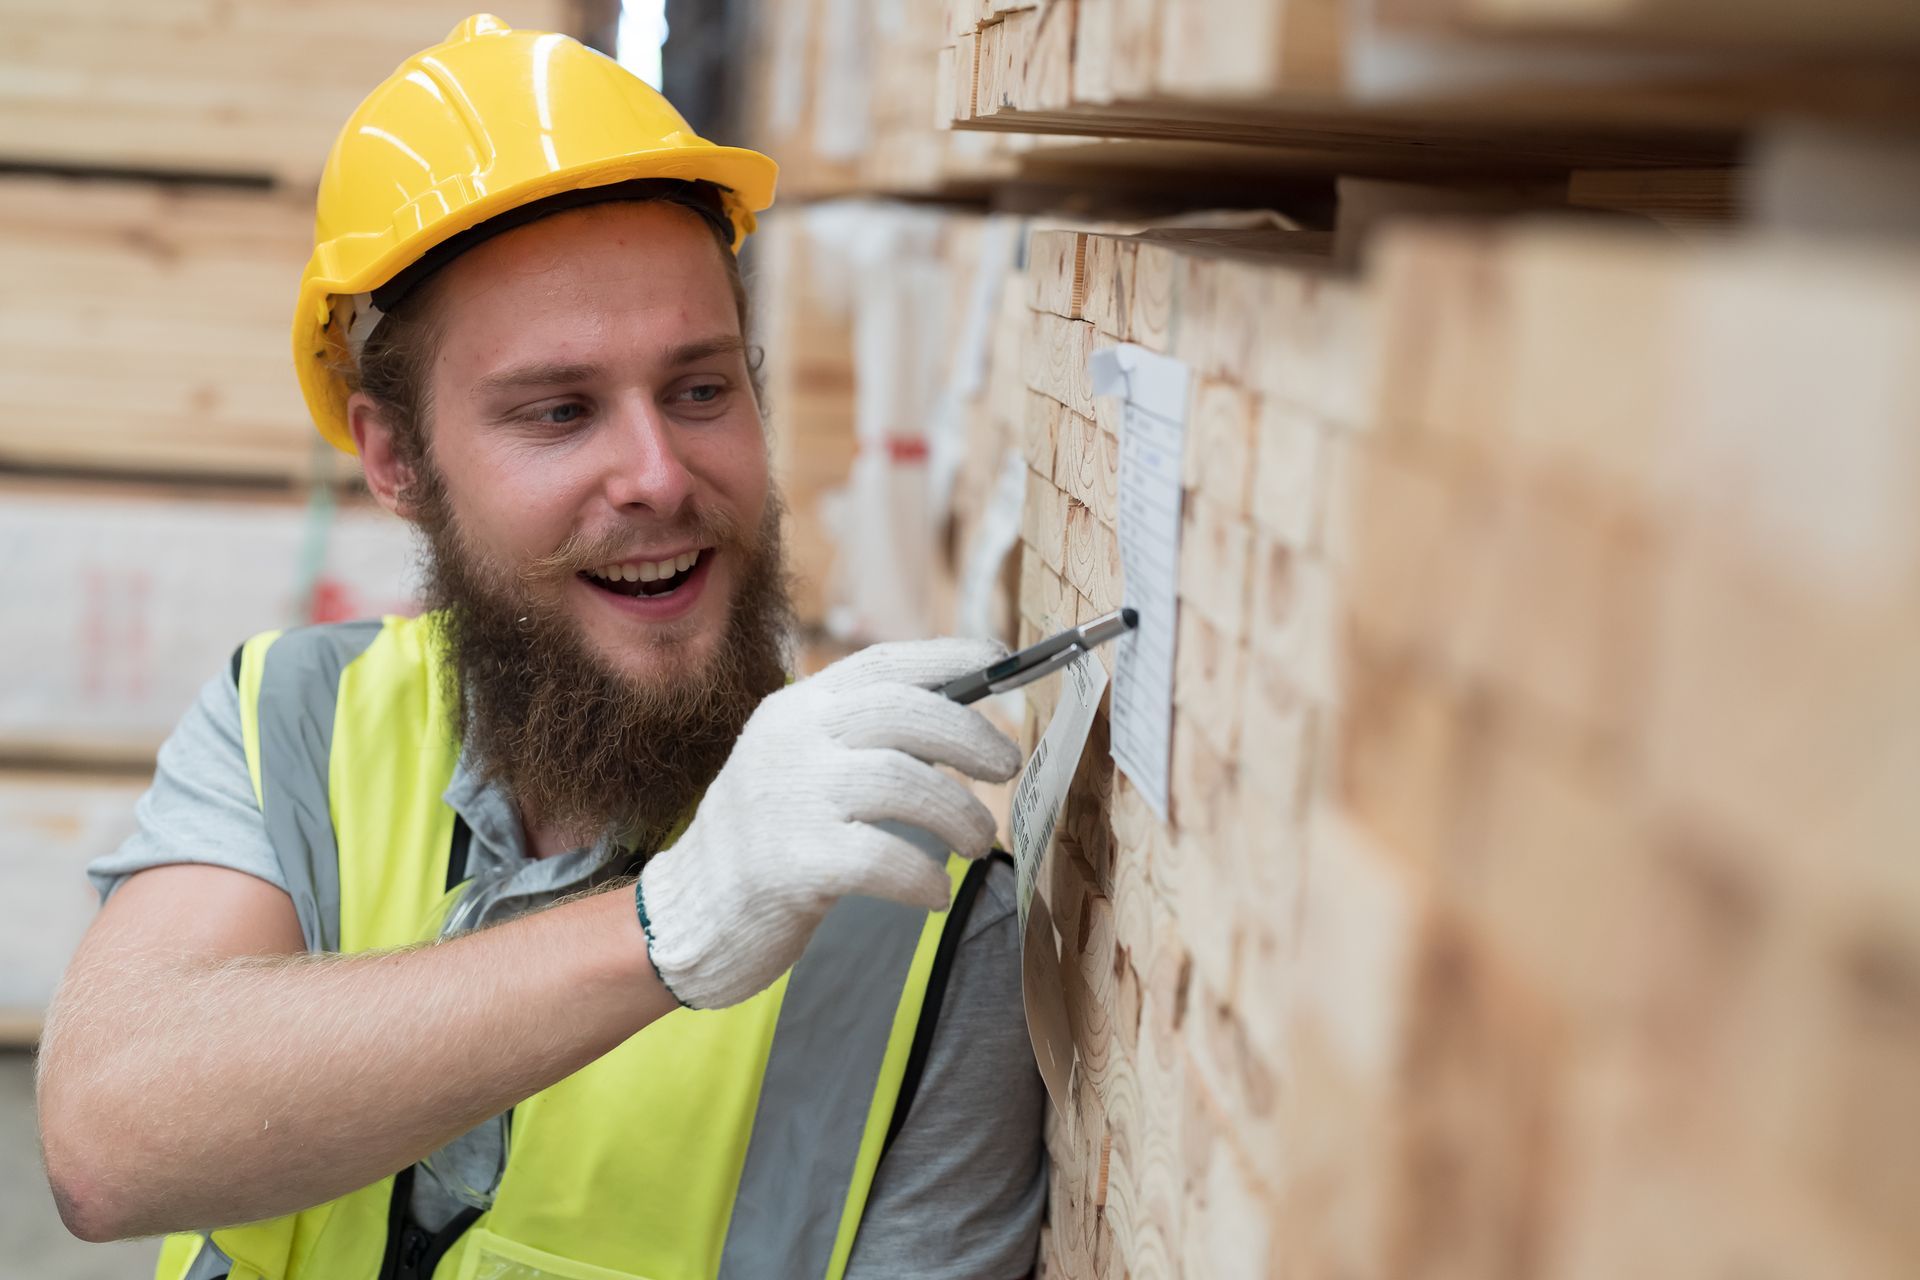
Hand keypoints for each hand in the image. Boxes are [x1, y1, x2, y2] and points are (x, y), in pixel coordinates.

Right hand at [636, 637, 1021, 1008]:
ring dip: (960, 815)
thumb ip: (861, 737)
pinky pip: (884, 858)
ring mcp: (788, 799)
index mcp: (797, 709)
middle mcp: (791, 740)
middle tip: (1007, 768)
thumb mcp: (800, 764)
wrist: (686, 915)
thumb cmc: (765, 840)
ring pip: (904, 782)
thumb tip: (961, 719)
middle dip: (971, 739)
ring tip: (978, 842)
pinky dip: (924, 875)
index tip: (1002, 665)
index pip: (882, 663)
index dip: (950, 658)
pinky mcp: (792, 864)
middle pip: (905, 713)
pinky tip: (933, 890)